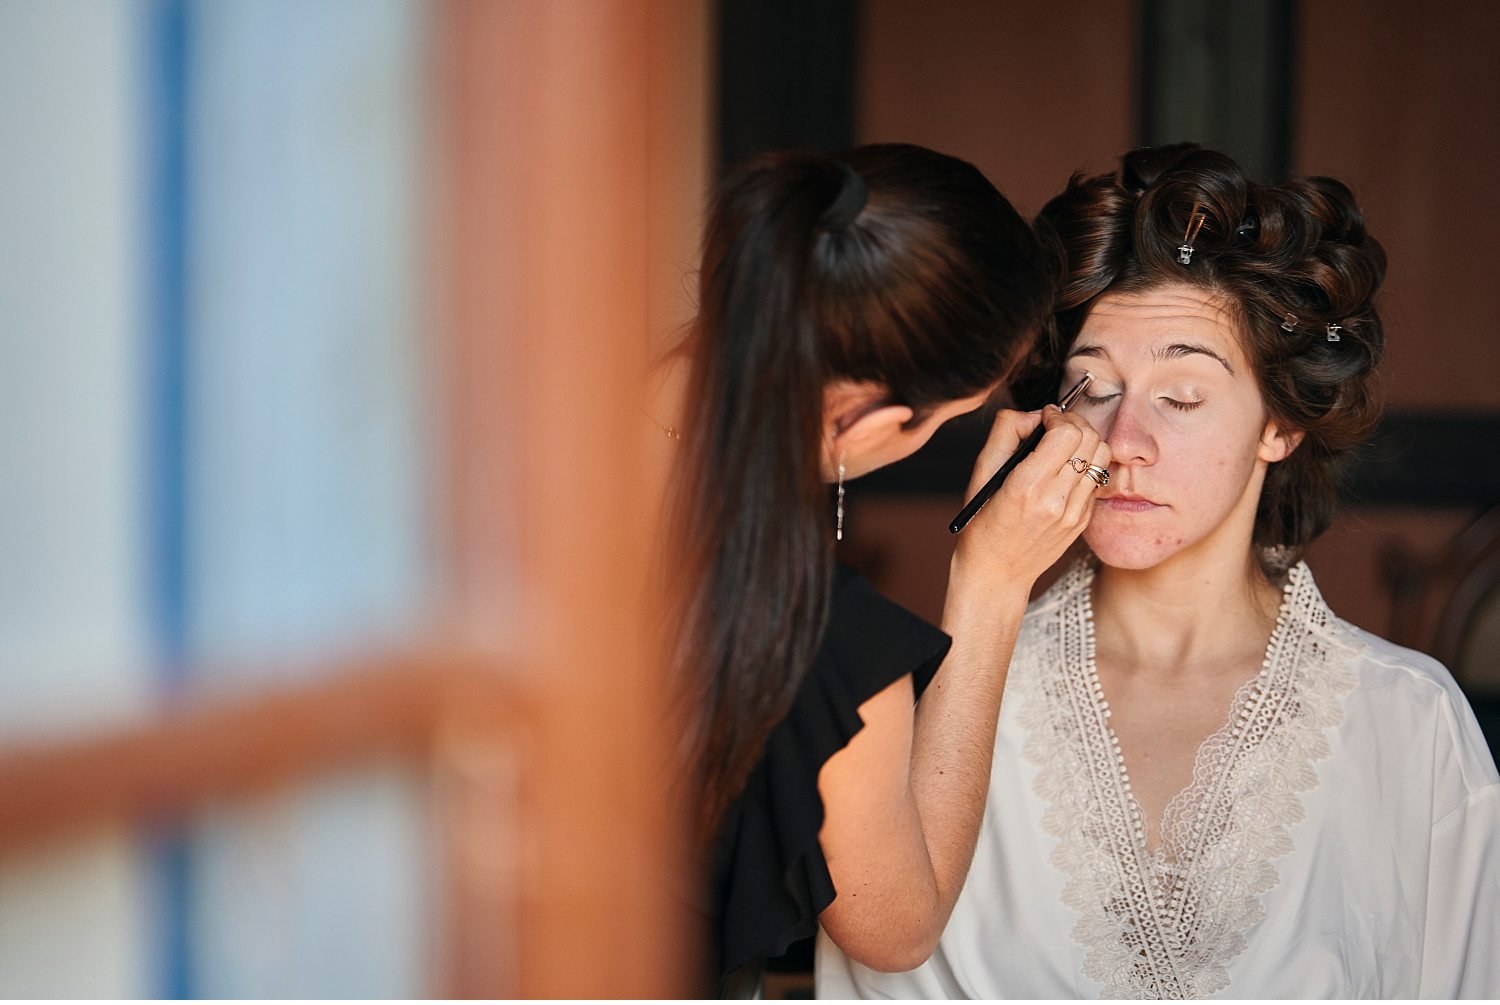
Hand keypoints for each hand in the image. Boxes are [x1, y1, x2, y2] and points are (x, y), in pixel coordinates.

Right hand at [949, 405, 1109, 606]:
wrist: (996, 572)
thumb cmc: (982, 522)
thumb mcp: (981, 473)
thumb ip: (1005, 433)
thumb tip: (1035, 414)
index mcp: (1026, 487)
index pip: (1066, 434)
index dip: (1057, 416)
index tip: (1045, 418)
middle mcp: (1055, 501)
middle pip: (1090, 440)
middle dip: (1074, 423)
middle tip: (1057, 426)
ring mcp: (1074, 514)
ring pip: (1101, 457)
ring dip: (1085, 442)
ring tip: (1065, 446)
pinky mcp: (1083, 522)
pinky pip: (1097, 479)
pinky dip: (1086, 466)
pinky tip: (1066, 471)